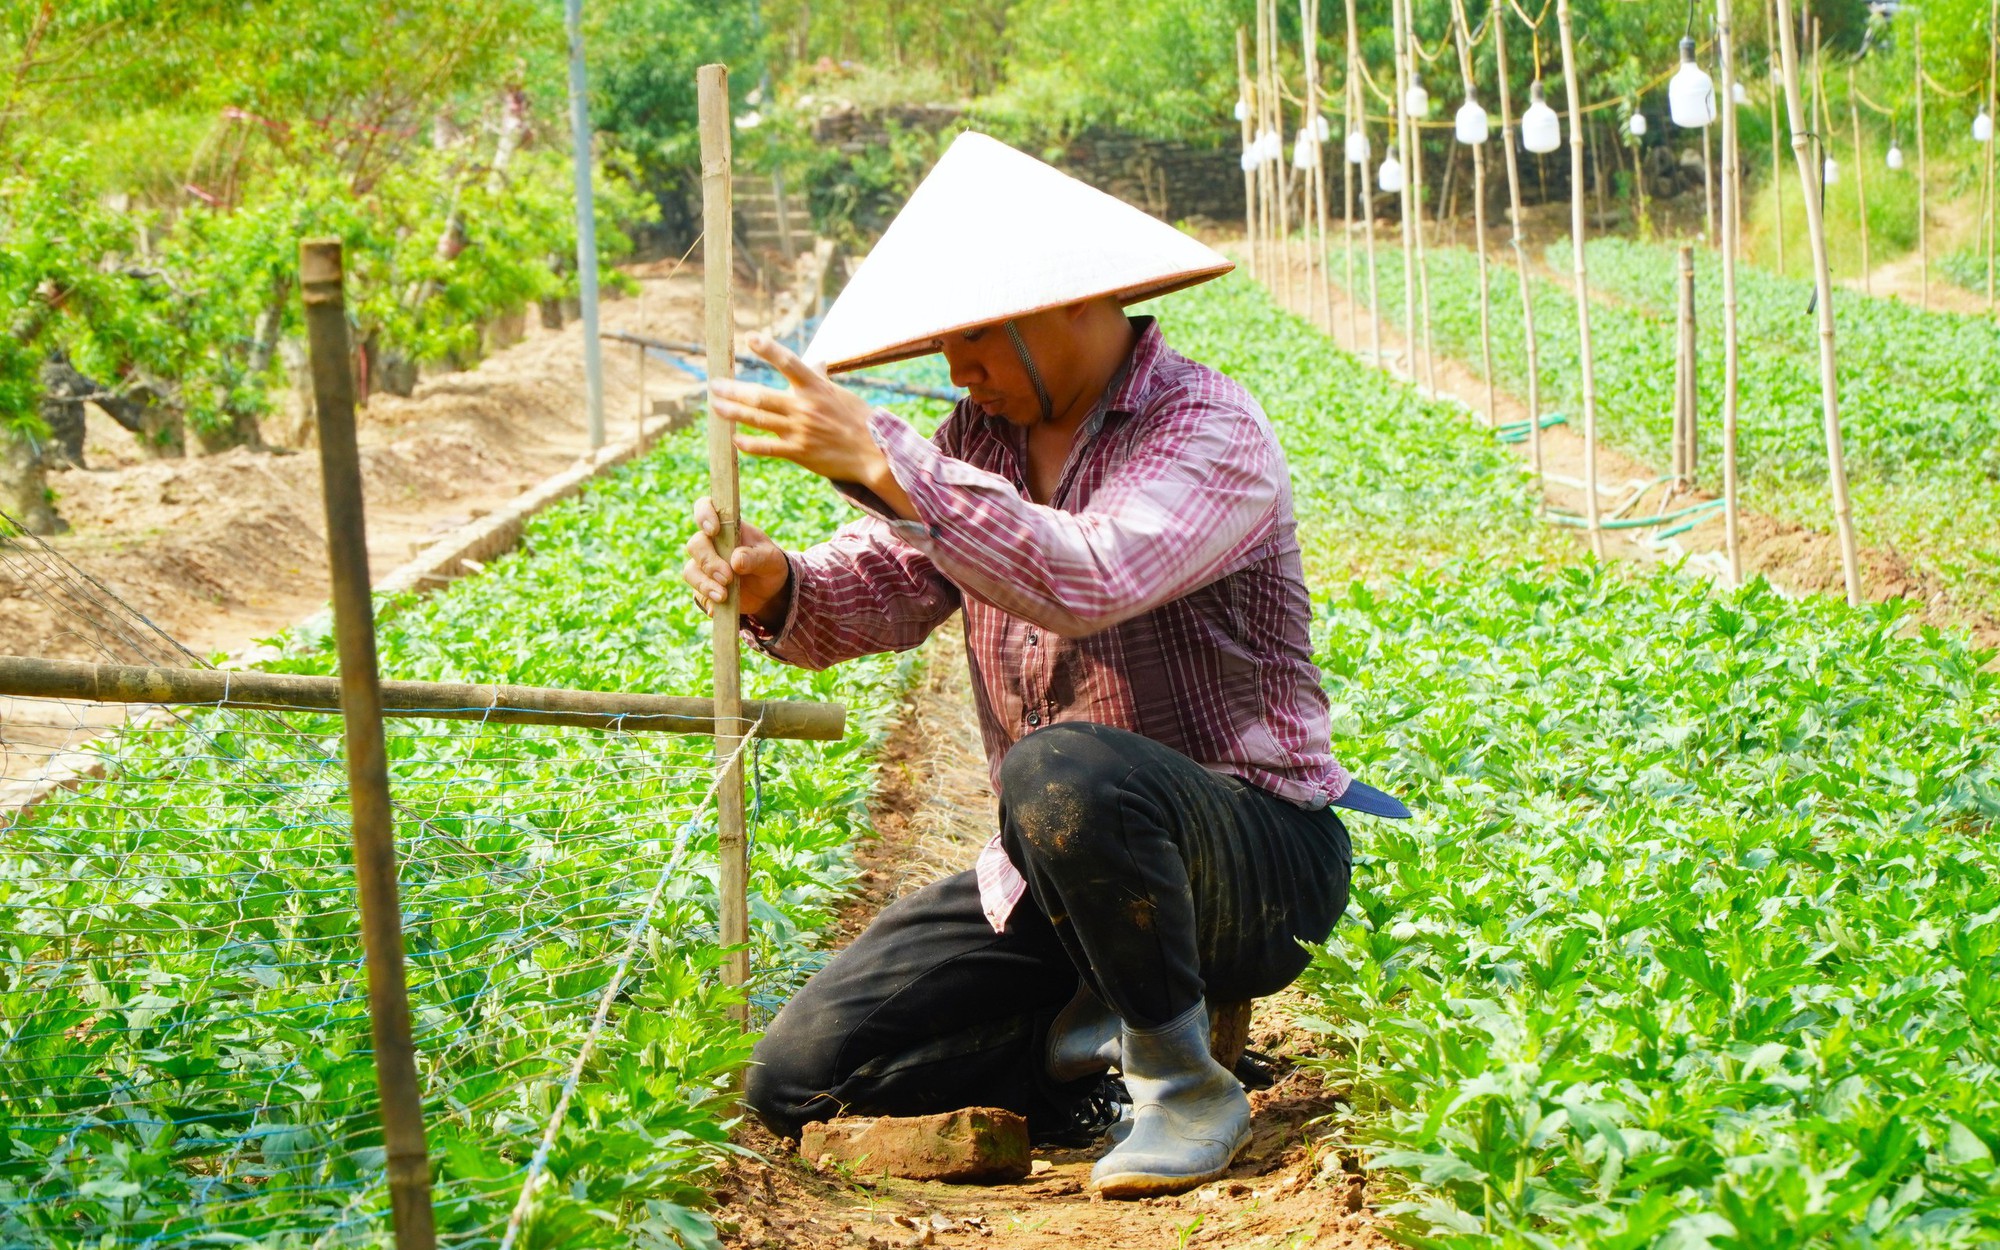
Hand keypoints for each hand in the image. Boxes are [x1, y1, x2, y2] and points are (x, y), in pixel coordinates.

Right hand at [682, 496, 791, 626]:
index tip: (713, 530)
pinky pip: (697, 593)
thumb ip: (755, 557)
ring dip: (705, 584)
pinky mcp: (703, 587)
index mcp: (726, 526)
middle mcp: (711, 544)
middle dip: (709, 562)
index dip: (704, 514)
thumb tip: (736, 561)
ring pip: (690, 571)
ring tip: (724, 596)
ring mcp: (704, 566)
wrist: (770, 592)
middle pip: (695, 545)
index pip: (705, 507)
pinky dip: (707, 600)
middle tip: (727, 577)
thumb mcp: (771, 559)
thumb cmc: (770, 565)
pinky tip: (718, 607)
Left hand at [709, 334, 894, 493]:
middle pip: (761, 396)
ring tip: (716, 406)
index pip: (789, 363)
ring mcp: (800, 431)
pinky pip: (767, 448)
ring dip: (733, 412)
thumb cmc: (857, 419)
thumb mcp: (840, 393)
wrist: (873, 454)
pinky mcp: (799, 453)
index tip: (750, 337)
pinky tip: (734, 438)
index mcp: (816, 388)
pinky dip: (749, 443)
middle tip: (714, 384)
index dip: (769, 349)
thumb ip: (820, 378)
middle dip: (734, 390)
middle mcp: (805, 407)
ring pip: (758, 419)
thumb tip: (817, 361)